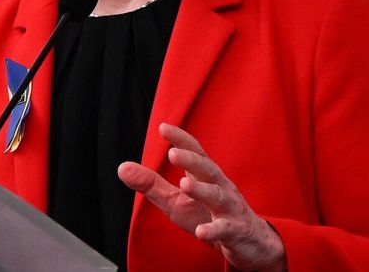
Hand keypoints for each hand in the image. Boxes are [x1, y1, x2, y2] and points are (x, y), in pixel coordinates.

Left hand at [118, 123, 286, 271]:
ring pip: (218, 196)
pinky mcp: (235, 231)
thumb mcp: (176, 199)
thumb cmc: (208, 214)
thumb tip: (122, 167)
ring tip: (184, 185)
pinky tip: (201, 231)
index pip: (195, 152)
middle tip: (173, 153)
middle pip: (208, 169)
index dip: (181, 139)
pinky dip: (214, 229)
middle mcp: (220, 187)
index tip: (163, 127)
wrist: (247, 241)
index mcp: (205, 176)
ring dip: (202, 190)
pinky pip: (225, 229)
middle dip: (192, 160)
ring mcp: (230, 209)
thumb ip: (151, 183)